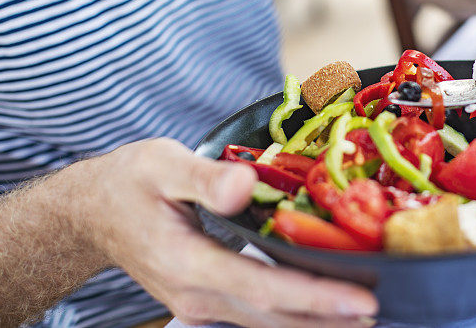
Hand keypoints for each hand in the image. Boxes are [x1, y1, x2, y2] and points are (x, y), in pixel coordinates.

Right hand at [84, 138, 376, 326]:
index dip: (315, 296)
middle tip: (382, 316)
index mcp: (187, 261)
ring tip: (363, 320)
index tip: (362, 301)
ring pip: (267, 323)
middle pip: (274, 317)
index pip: (263, 287)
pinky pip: (256, 316)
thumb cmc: (129, 182)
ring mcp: (199, 304)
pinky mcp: (205, 301)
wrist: (93, 211)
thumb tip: (244, 187)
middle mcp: (196, 294)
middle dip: (330, 320)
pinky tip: (320, 311)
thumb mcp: (160, 164)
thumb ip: (203, 178)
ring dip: (316, 324)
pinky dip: (293, 316)